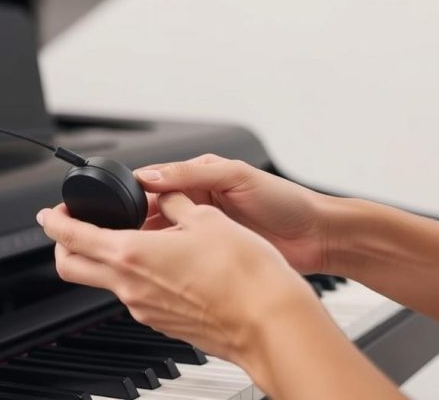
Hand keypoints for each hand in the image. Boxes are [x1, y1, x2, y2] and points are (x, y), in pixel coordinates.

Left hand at [37, 195, 314, 362]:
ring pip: (105, 282)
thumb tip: (165, 195)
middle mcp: (129, 287)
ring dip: (106, 259)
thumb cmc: (245, 275)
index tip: (48, 214)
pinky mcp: (162, 323)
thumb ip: (176, 204)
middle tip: (72, 228)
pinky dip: (135, 276)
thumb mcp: (207, 219)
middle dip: (63, 246)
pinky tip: (162, 262)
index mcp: (131, 255)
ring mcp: (144, 310)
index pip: (72, 237)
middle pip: (71, 267)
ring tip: (134, 237)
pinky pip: (135, 295)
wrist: (271, 323)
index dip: (54, 221)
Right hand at [135, 154, 330, 274]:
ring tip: (142, 250)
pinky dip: (168, 259)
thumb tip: (150, 175)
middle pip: (152, 209)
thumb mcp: (236, 177)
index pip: (154, 181)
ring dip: (152, 241)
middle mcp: (196, 200)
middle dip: (137, 220)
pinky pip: (179, 254)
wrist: (318, 237)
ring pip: (162, 234)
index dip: (135, 193)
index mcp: (199, 175)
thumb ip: (192, 173)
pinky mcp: (209, 253)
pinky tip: (162, 264)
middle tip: (127, 234)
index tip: (120, 206)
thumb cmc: (286, 202)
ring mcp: (202, 228)